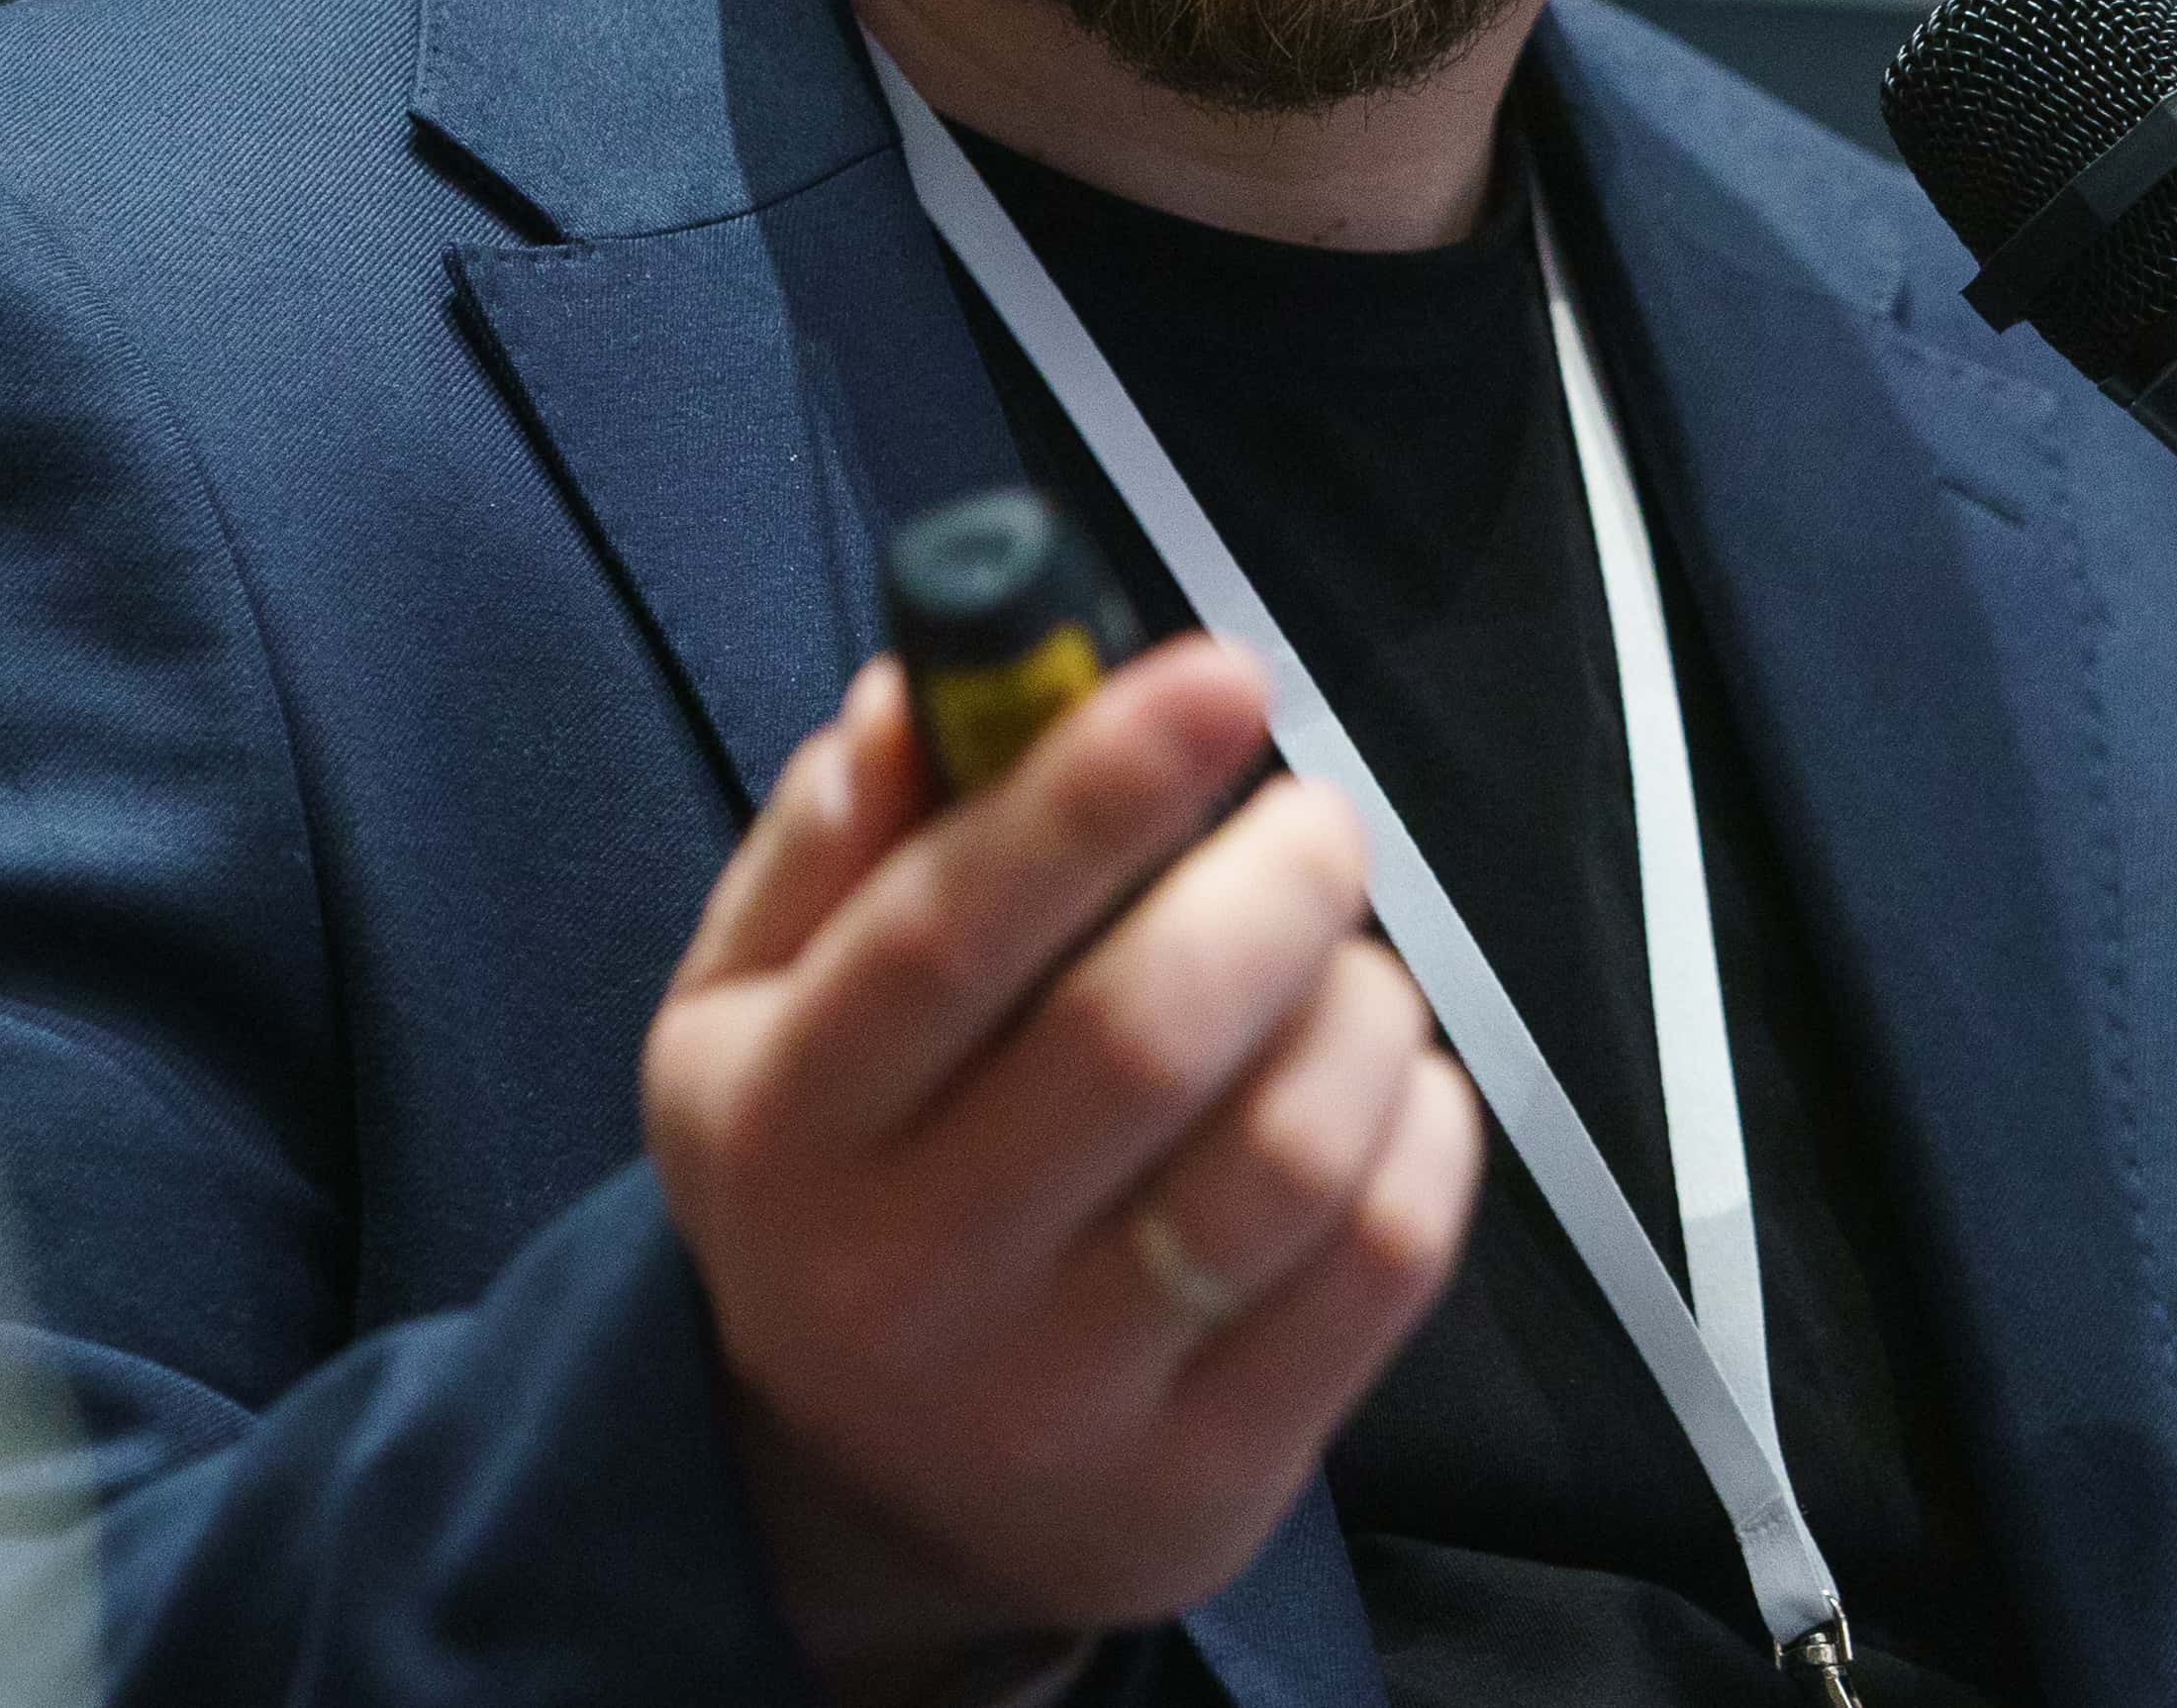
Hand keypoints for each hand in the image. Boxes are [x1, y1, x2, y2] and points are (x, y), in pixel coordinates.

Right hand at [643, 642, 1483, 1696]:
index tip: (1221, 675)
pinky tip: (1386, 1084)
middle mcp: (909, 1276)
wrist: (868, 1501)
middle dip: (1270, 885)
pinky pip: (1383, 1263)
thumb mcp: (752, 1016)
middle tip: (1315, 824)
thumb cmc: (839, 1183)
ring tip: (1346, 965)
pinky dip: (1424, 1127)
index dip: (1095, 788)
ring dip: (1359, 1007)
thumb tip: (917, 694)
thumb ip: (826, 846)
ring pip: (1283, 1154)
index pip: (946, 935)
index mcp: (784, 1129)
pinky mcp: (1209, 1477)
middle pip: (1137, 1038)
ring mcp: (1064, 1397)